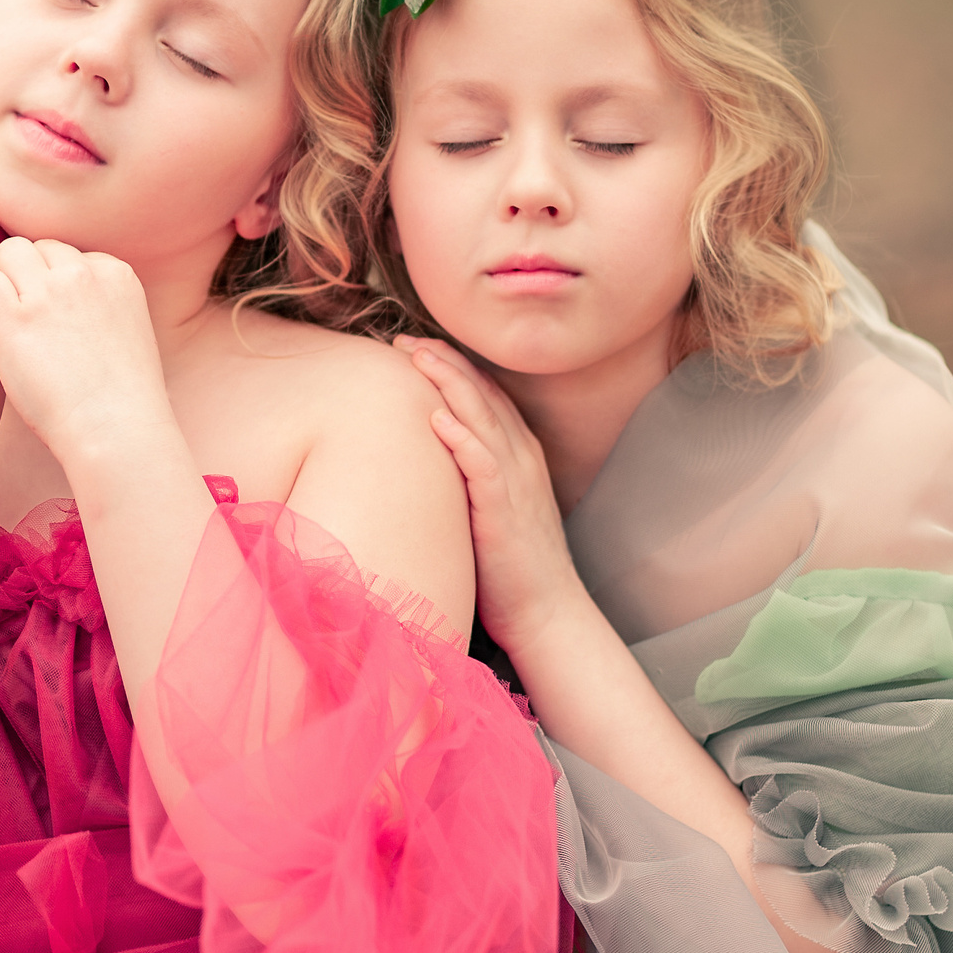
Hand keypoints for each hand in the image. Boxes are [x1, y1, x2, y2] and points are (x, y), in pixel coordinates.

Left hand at [0, 236, 172, 468]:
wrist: (116, 429)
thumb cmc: (122, 396)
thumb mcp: (129, 329)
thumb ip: (101, 301)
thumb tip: (71, 300)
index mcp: (115, 273)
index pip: (68, 253)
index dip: (53, 280)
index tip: (55, 314)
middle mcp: (81, 273)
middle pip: (36, 246)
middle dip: (26, 273)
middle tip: (26, 317)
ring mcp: (46, 293)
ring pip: (8, 254)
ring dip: (4, 283)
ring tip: (11, 325)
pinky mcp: (12, 317)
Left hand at [398, 335, 587, 653]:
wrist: (548, 614)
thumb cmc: (511, 569)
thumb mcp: (490, 510)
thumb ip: (468, 479)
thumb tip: (427, 460)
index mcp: (518, 457)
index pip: (485, 396)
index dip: (452, 366)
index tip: (414, 345)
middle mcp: (521, 460)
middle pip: (481, 395)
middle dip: (443, 361)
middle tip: (404, 338)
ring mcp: (515, 483)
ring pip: (482, 418)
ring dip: (449, 384)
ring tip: (417, 356)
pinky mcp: (505, 512)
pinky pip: (484, 466)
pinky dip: (463, 438)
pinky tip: (438, 417)